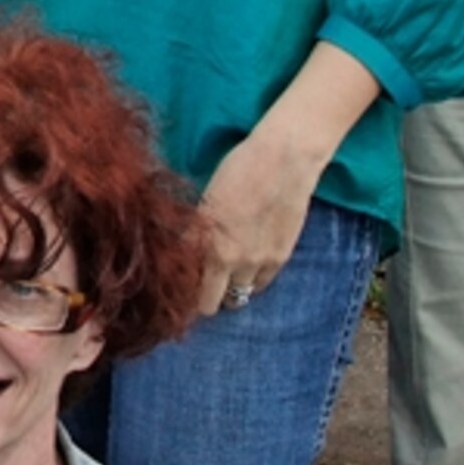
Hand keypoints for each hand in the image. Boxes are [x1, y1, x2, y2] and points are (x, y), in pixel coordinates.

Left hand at [194, 126, 322, 319]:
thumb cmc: (238, 170)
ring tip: (225, 271)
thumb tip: (180, 254)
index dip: (185, 295)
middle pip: (215, 304)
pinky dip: (253, 280)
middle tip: (200, 282)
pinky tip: (247, 263)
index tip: (179, 288)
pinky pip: (263, 284)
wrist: (284, 160)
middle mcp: (236, 262)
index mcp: (211, 247)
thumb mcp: (204, 201)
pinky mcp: (282, 257)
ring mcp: (262, 263)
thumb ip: (194, 235)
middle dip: (204, 297)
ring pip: (241, 296)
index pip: (193, 295)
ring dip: (230, 288)